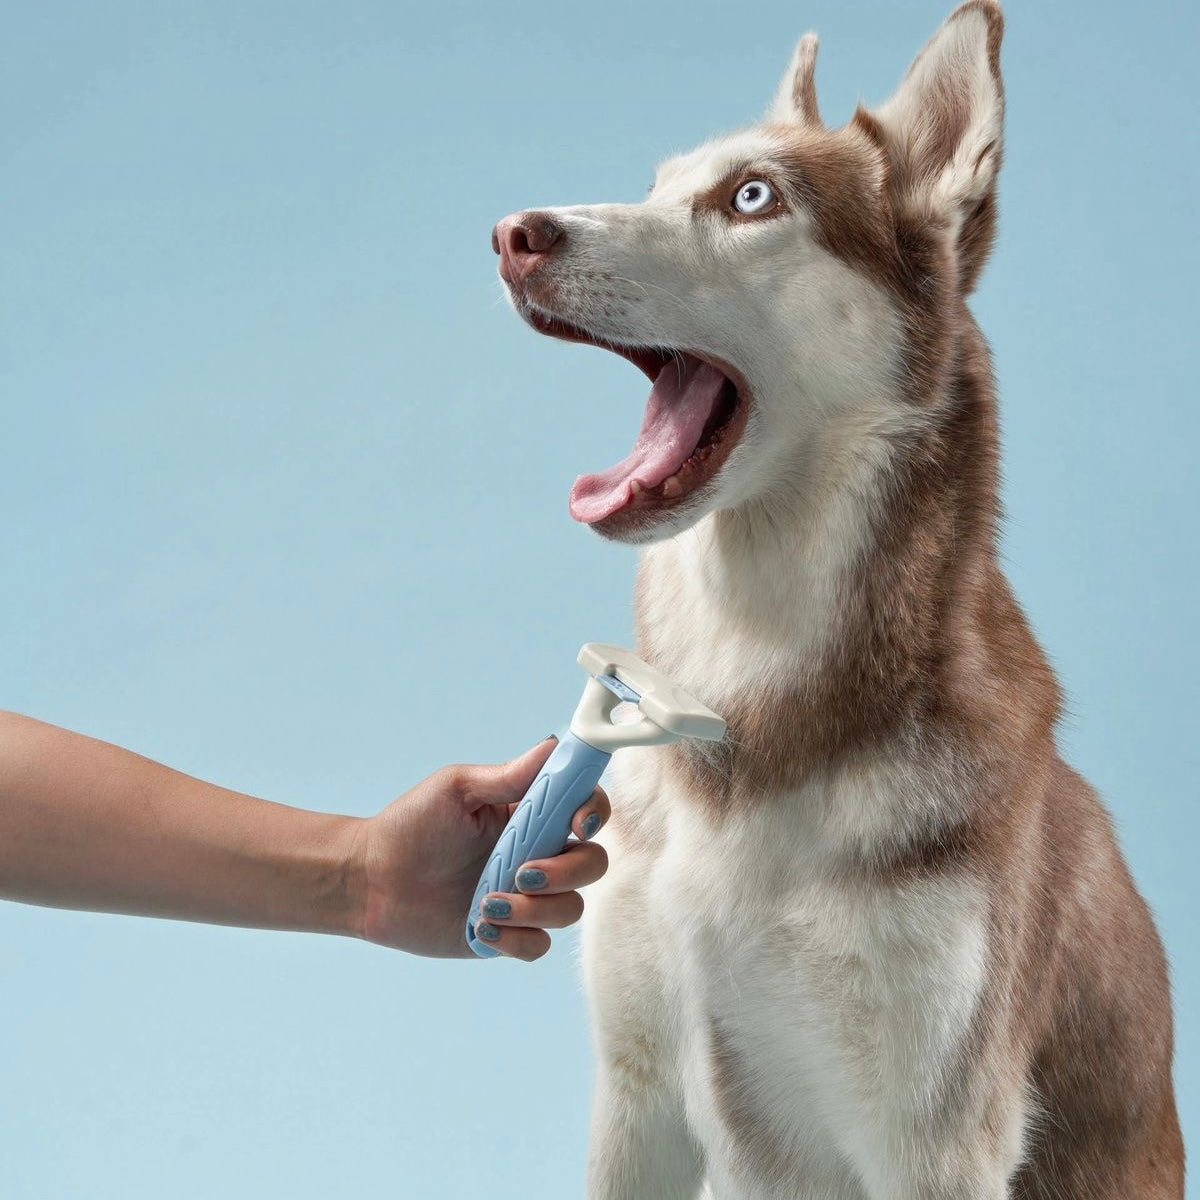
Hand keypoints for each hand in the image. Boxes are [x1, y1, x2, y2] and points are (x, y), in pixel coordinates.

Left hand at [355, 738, 608, 959]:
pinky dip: (515, 939)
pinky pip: (539, 946)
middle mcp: (538, 853)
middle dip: (566, 872)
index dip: (594, 813)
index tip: (576, 823)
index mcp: (531, 814)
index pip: (587, 808)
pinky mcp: (509, 934)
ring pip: (569, 909)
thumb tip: (553, 745)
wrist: (370, 879)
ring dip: (532, 909)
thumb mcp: (457, 789)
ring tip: (485, 904)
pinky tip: (480, 927)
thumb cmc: (411, 825)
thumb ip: (508, 775)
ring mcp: (526, 896)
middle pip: (592, 864)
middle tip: (521, 871)